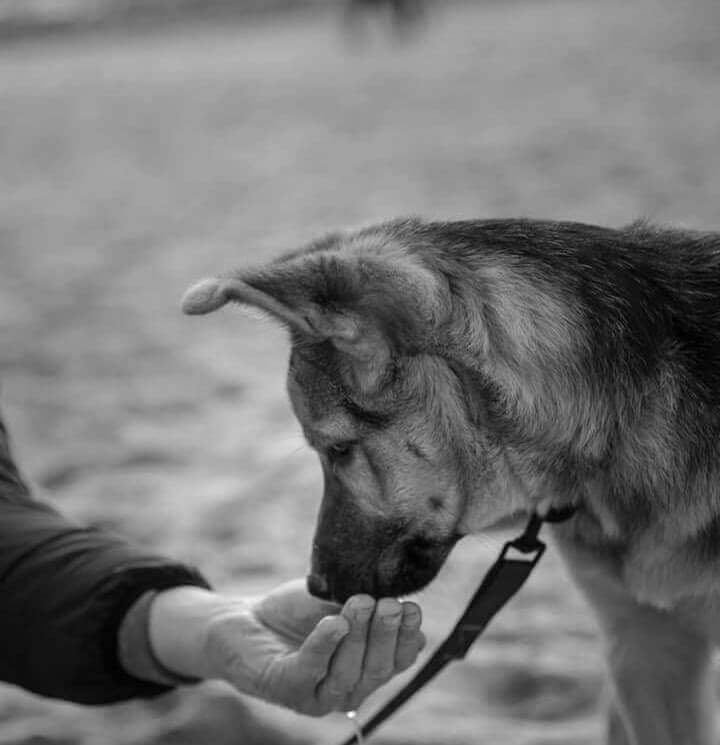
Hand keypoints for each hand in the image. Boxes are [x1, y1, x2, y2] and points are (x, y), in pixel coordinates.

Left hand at [179, 579, 422, 715]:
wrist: (245, 619)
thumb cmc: (296, 612)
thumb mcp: (338, 601)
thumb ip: (367, 604)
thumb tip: (405, 602)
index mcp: (366, 669)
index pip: (398, 661)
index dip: (408, 637)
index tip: (414, 607)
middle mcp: (346, 689)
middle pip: (377, 669)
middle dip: (386, 635)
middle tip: (389, 603)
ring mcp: (316, 695)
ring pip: (348, 673)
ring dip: (357, 636)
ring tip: (360, 601)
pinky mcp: (286, 689)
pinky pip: (309, 670)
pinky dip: (323, 644)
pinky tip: (332, 621)